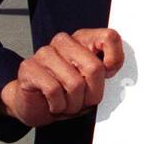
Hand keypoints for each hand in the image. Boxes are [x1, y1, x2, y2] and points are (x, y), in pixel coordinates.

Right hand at [0, 28, 124, 126]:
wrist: (33, 106)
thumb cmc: (65, 94)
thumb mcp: (92, 84)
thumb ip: (103, 72)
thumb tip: (110, 68)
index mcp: (83, 39)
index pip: (109, 37)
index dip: (115, 59)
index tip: (108, 74)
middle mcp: (64, 42)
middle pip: (94, 67)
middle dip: (93, 93)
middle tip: (84, 100)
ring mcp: (44, 53)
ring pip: (75, 83)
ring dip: (74, 103)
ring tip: (67, 103)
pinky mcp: (29, 68)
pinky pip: (54, 91)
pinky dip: (58, 105)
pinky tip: (54, 104)